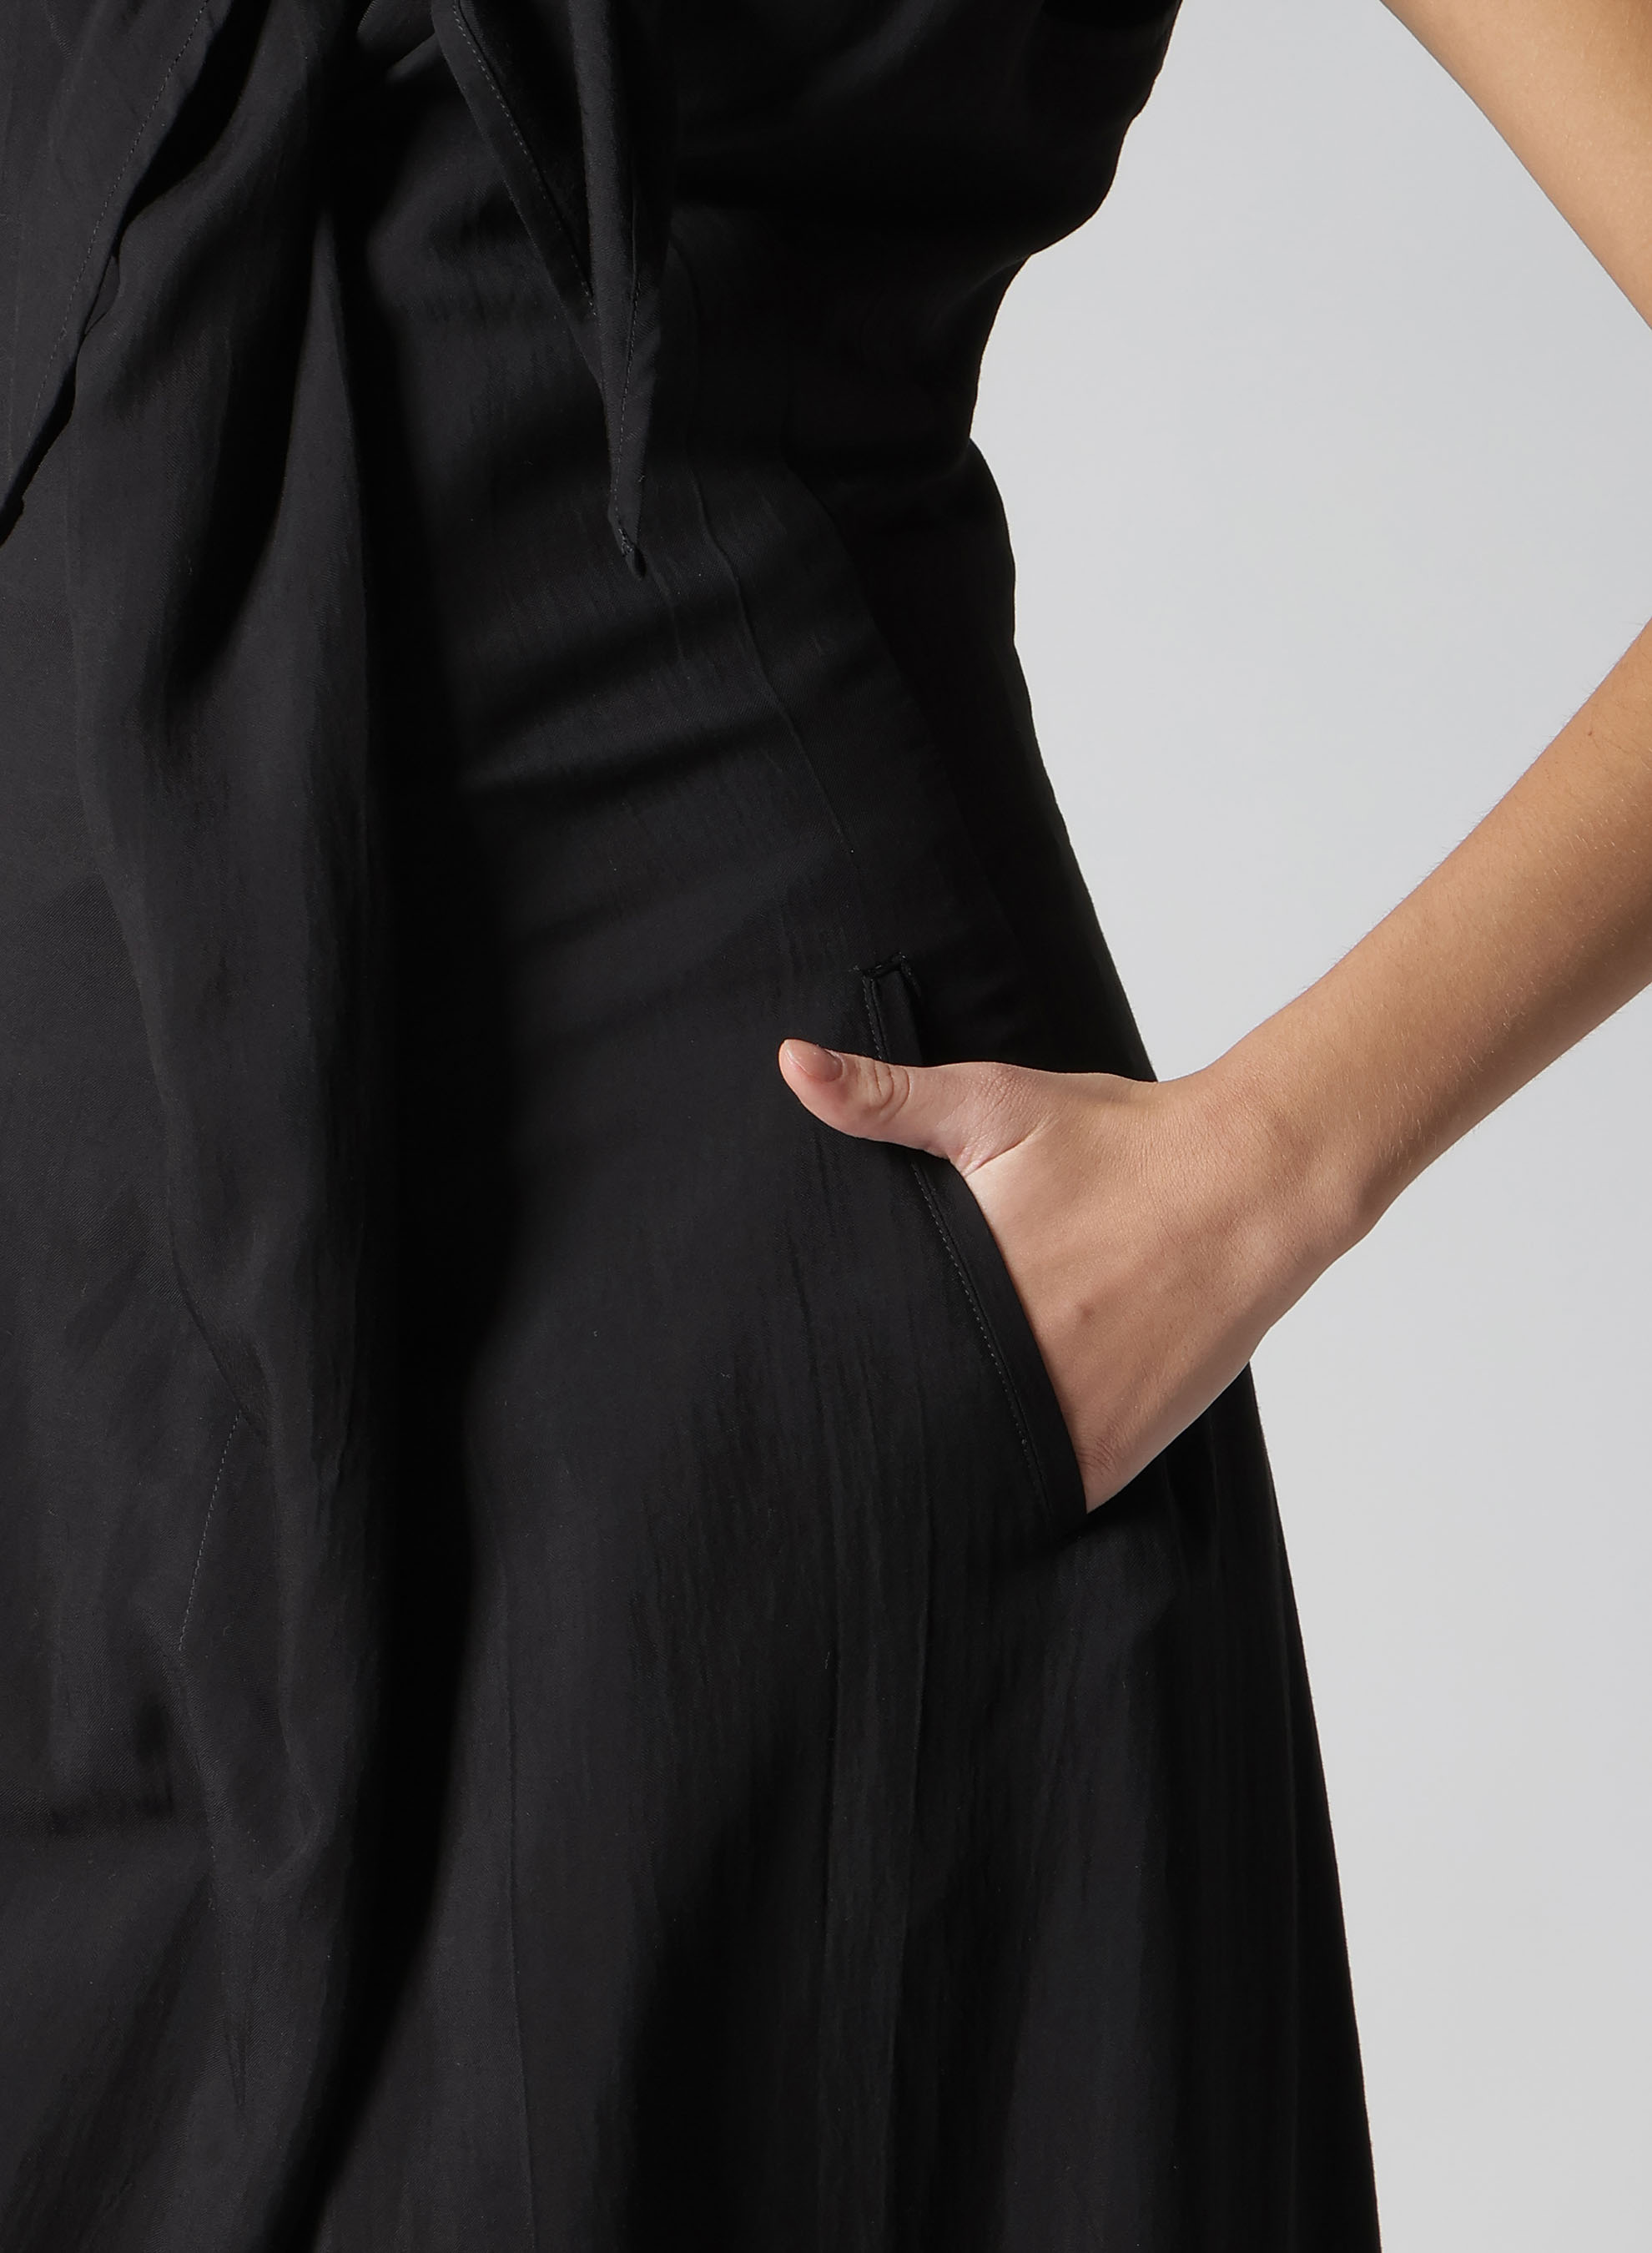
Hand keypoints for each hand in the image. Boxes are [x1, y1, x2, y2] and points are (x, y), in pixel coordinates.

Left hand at [778, 1040, 1337, 1508]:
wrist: (1251, 1180)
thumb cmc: (1122, 1141)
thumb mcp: (993, 1103)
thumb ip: (883, 1097)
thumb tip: (789, 1061)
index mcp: (967, 1286)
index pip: (867, 1360)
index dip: (834, 1371)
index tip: (811, 1372)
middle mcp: (1014, 1363)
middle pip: (914, 1419)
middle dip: (884, 1419)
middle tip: (855, 1415)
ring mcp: (1066, 1418)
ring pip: (970, 1470)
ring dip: (945, 1459)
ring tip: (917, 1444)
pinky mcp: (1111, 1454)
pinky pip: (1038, 1498)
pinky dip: (1011, 1492)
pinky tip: (986, 1469)